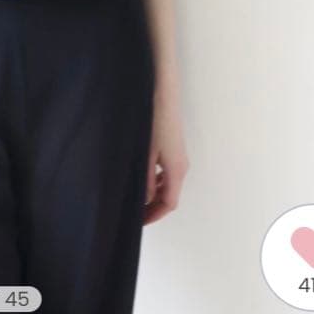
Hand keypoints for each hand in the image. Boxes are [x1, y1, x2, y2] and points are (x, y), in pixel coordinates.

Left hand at [143, 84, 189, 224]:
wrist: (163, 91)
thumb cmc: (154, 119)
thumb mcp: (146, 152)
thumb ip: (145, 178)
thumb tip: (144, 200)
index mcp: (177, 170)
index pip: (169, 203)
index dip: (153, 215)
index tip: (137, 222)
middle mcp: (181, 165)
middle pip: (169, 195)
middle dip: (152, 206)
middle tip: (132, 212)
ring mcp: (178, 155)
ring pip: (167, 183)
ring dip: (153, 193)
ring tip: (133, 196)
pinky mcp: (173, 147)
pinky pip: (166, 172)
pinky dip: (155, 180)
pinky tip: (140, 176)